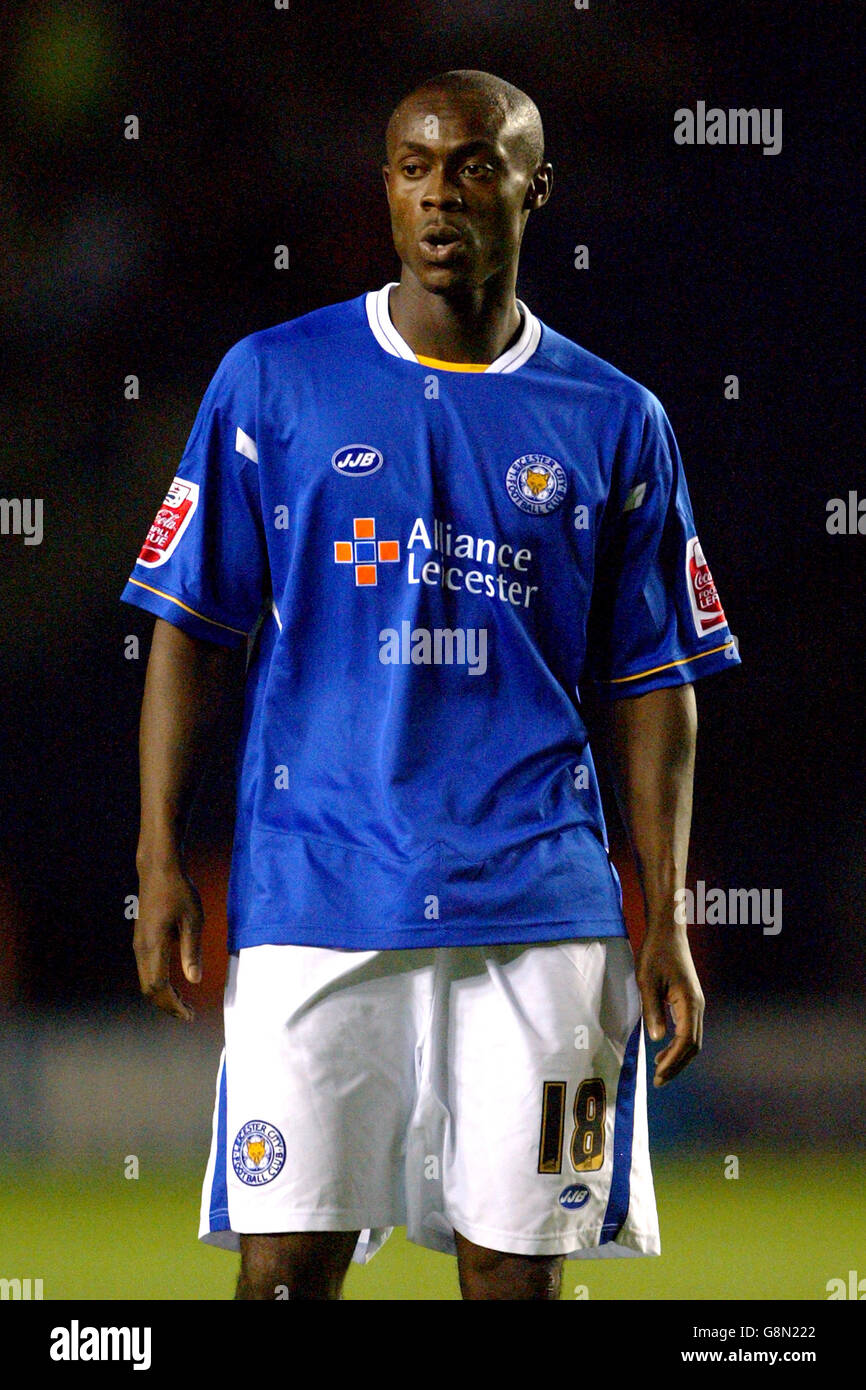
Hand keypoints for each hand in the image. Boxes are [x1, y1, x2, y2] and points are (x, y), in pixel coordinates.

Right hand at [133, 863, 203, 1021]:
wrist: (158, 869)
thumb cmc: (179, 891)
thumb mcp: (193, 920)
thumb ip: (192, 951)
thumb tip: (195, 980)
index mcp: (154, 945)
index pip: (159, 986)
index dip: (173, 1004)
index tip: (189, 1015)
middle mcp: (141, 948)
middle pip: (149, 989)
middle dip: (167, 1005)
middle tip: (188, 1013)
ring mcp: (138, 944)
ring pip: (145, 980)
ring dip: (162, 995)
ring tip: (182, 1004)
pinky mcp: (141, 939)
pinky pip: (146, 970)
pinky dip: (158, 983)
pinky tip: (173, 984)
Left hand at [635, 926, 703, 1086]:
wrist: (668, 932)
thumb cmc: (655, 954)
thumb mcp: (647, 982)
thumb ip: (652, 1010)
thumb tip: (656, 1039)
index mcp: (689, 1003)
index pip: (686, 1041)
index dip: (673, 1061)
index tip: (658, 1075)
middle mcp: (697, 1006)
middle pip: (693, 1045)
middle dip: (677, 1065)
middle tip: (658, 1080)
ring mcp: (695, 1003)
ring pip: (693, 1039)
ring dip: (678, 1056)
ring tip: (660, 1069)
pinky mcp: (690, 1000)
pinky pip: (689, 1029)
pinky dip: (679, 1044)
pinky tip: (664, 1048)